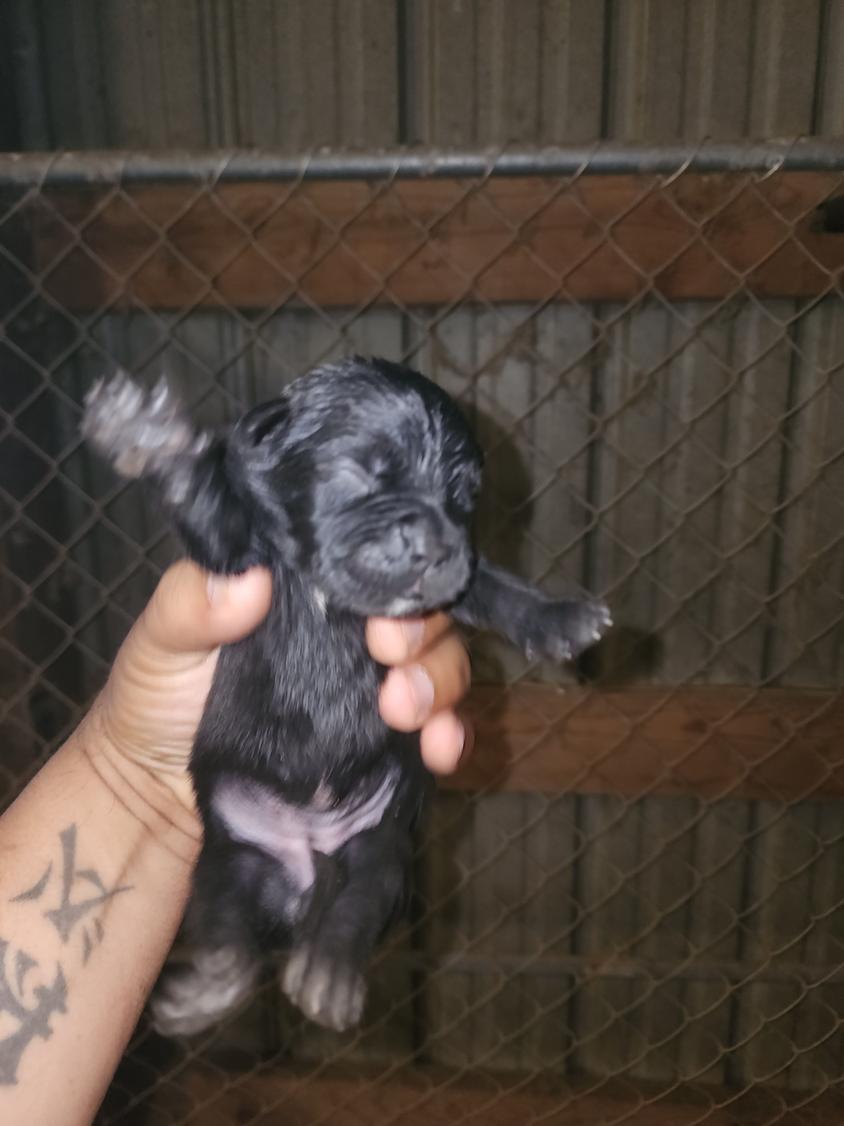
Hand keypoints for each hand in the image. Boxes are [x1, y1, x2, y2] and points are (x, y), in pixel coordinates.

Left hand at [87, 561, 471, 812]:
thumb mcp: (161, 643)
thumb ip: (191, 606)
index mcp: (309, 595)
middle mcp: (352, 636)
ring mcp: (374, 691)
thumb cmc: (157, 703)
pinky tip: (441, 752)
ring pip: (445, 663)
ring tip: (404, 711)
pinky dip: (456, 736)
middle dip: (422, 632)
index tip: (375, 612)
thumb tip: (251, 579)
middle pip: (423, 612)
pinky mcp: (388, 747)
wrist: (160, 798)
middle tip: (387, 655)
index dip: (390, 577)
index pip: (373, 566)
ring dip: (441, 681)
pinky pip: (445, 731)